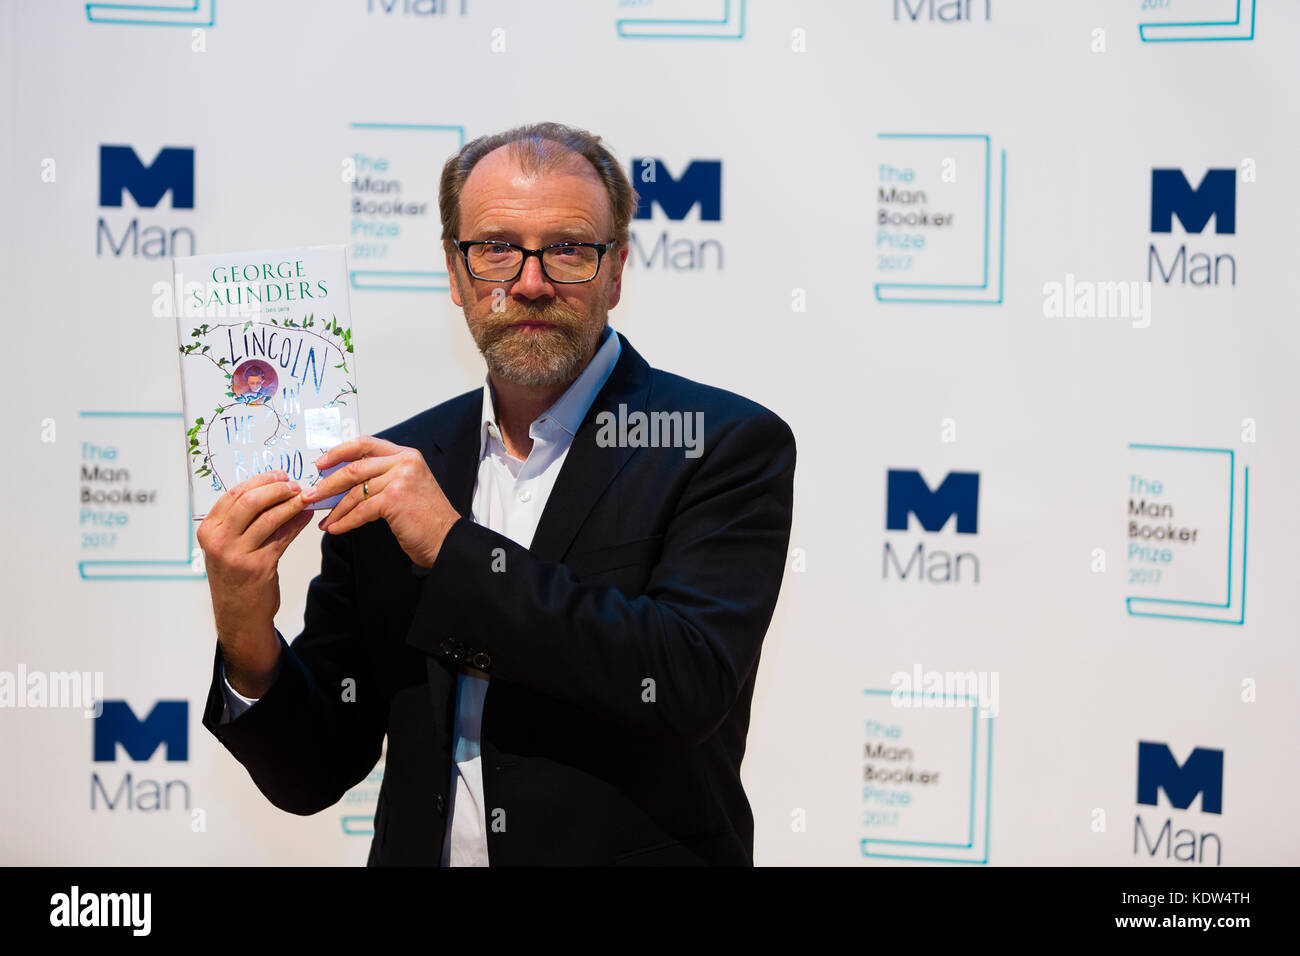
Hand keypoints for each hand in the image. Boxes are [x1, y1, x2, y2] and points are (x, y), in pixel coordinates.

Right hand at [196, 469, 314, 696]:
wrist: (239, 615)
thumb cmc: (235, 576)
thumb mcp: (228, 546)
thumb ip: (242, 520)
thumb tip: (274, 490)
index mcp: (208, 531)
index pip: (233, 494)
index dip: (259, 481)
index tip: (279, 475)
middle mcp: (218, 541)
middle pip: (250, 501)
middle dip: (277, 488)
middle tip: (295, 484)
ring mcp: (237, 554)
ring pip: (269, 517)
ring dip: (291, 503)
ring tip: (306, 496)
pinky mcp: (258, 566)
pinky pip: (283, 536)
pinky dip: (297, 522)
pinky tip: (306, 515)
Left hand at [303, 436, 460, 567]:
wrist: (446, 540)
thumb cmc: (426, 518)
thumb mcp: (405, 487)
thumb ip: (382, 476)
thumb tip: (343, 481)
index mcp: (406, 455)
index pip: (365, 443)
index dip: (339, 452)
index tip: (320, 463)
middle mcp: (404, 462)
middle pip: (354, 468)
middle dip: (327, 484)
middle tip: (309, 494)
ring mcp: (400, 479)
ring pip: (355, 491)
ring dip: (335, 508)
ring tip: (324, 518)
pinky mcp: (395, 499)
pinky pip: (361, 510)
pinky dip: (345, 521)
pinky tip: (336, 528)